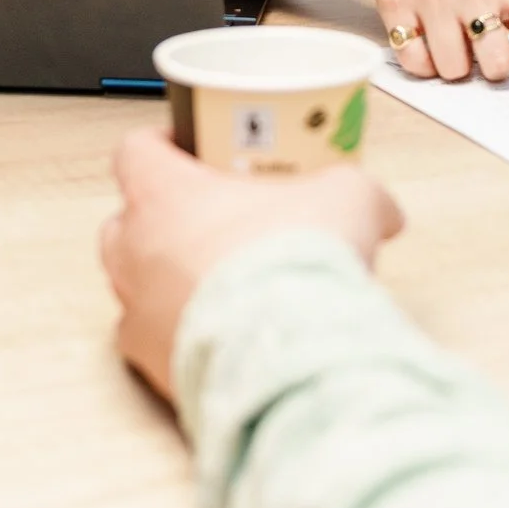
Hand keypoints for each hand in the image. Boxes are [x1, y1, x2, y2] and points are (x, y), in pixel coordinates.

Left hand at [97, 127, 404, 400]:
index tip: (190, 147)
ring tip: (216, 275)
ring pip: (132, 281)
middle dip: (162, 214)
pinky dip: (176, 332)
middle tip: (212, 212)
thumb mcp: (347, 197)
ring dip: (164, 274)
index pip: (136, 151)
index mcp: (165, 194)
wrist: (286, 350)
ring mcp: (138, 311)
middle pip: (126, 218)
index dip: (161, 145)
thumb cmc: (291, 266)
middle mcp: (137, 251)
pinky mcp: (151, 363)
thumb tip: (382, 210)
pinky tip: (215, 329)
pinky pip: (151, 340)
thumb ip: (357, 192)